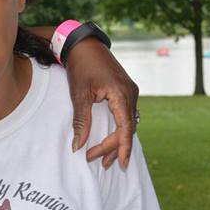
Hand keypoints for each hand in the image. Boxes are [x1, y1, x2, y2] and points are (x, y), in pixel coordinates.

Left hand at [64, 38, 139, 168]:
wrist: (83, 45)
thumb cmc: (81, 67)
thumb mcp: (79, 96)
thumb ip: (81, 122)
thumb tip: (78, 146)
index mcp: (122, 95)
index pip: (126, 128)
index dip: (122, 147)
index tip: (119, 164)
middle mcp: (131, 94)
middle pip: (127, 128)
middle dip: (113, 147)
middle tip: (96, 160)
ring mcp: (130, 92)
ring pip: (127, 122)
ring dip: (116, 139)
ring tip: (104, 157)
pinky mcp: (124, 90)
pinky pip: (126, 114)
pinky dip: (118, 128)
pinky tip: (110, 138)